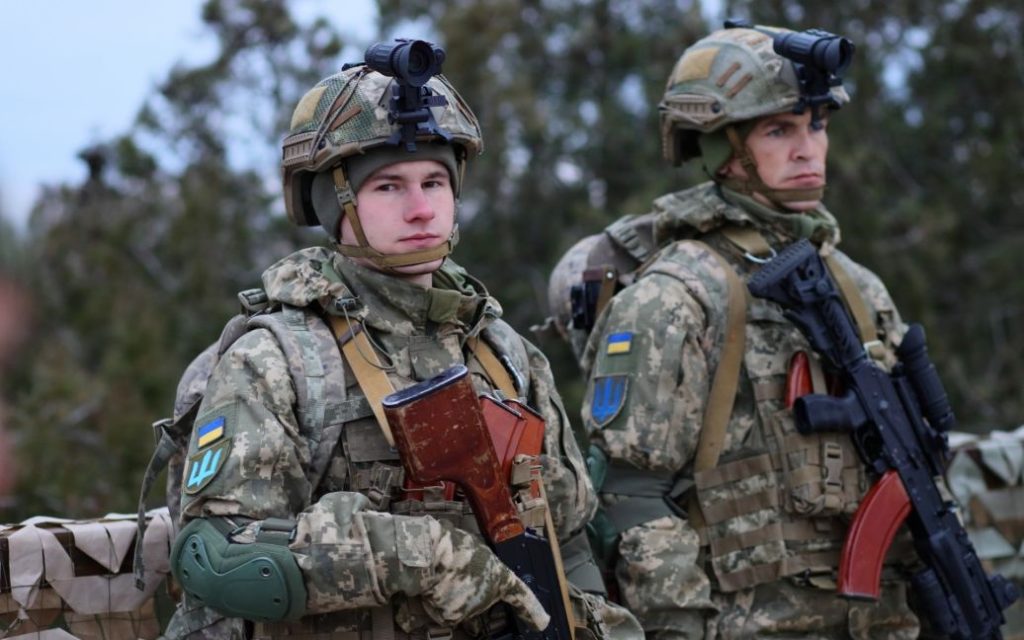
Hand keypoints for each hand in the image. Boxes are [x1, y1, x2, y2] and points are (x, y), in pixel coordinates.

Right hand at [420, 522, 549, 630]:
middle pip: (484, 598)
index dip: (532, 610)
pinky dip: (441, 601)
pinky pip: (447, 610)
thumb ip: (484, 563)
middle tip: (459, 572)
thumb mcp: (477, 547)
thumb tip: (479, 566)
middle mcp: (489, 596)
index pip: (521, 596)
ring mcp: (471, 609)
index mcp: (500, 576)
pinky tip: (435, 586)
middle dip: (474, 590)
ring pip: (463, 604)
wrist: (429, 556)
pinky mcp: (452, 616)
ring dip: (455, 594)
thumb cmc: (453, 546)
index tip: (542, 623)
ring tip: (444, 575)